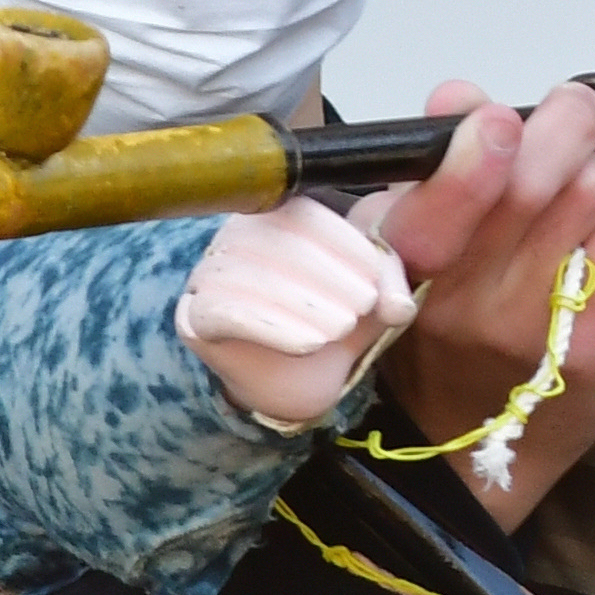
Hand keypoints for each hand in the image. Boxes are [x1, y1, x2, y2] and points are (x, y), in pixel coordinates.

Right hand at [174, 198, 417, 427]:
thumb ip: (388, 289)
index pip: (305, 213)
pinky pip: (224, 312)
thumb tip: (399, 304)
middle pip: (276, 240)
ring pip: (248, 275)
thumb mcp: (371, 301)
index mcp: (279, 215)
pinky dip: (273, 327)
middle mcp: (236, 236)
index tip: (377, 282)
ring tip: (340, 329)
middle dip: (329, 275)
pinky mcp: (195, 317)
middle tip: (363, 309)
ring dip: (305, 303)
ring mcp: (209, 275)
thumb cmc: (333, 323)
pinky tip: (310, 344)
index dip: (345, 244)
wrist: (297, 381)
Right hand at [358, 80, 594, 533]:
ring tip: (580, 199)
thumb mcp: (412, 248)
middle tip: (573, 113)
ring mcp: (530, 327)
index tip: (500, 119)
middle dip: (568, 124)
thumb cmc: (440, 328)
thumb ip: (436, 168)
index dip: (481, 148)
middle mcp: (462, 300)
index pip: (442, 200)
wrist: (463, 454)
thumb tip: (458, 93)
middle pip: (540, 176)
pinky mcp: (590, 347)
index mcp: (401, 266)